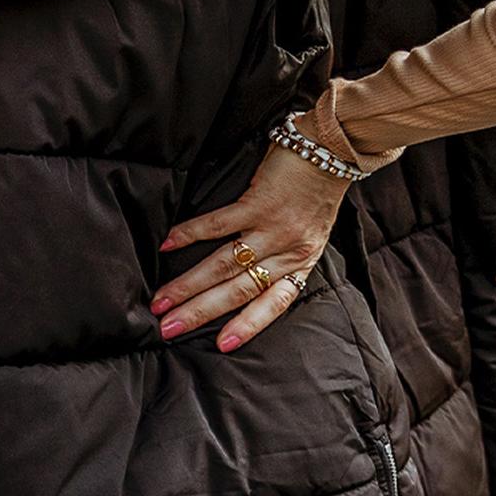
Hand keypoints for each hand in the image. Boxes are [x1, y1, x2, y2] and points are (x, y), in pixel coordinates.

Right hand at [151, 143, 348, 353]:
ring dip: (189, 285)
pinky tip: (168, 245)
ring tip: (162, 300)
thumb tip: (246, 276)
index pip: (273, 304)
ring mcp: (271, 228)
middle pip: (238, 290)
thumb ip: (284, 256)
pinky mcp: (258, 202)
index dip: (248, 325)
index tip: (223, 345)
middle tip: (170, 328)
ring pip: (224, 264)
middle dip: (200, 312)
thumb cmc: (319, 192)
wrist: (334, 151)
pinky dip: (190, 234)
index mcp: (300, 263)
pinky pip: (219, 224)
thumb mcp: (311, 234)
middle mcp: (286, 250)